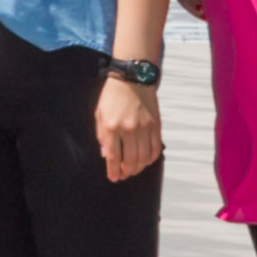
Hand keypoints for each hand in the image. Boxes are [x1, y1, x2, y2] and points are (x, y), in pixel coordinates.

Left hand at [93, 69, 160, 185]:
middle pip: (130, 160)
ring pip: (144, 158)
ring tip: (132, 170)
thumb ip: (102, 136)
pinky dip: (150, 159)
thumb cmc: (112, 97)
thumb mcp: (100, 114)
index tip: (113, 177)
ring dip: (138, 168)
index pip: (113, 156)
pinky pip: (155, 149)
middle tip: (123, 175)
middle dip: (126, 172)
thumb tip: (106, 156)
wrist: (132, 80)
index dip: (113, 170)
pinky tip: (145, 160)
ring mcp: (144, 128)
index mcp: (112, 126)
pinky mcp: (156, 126)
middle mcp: (129, 129)